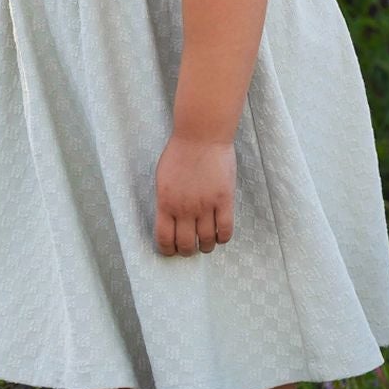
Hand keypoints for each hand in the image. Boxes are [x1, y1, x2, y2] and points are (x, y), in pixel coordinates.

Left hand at [154, 133, 235, 256]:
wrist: (201, 136)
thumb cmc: (180, 153)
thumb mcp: (163, 178)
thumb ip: (166, 201)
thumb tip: (169, 220)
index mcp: (166, 203)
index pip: (165, 239)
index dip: (169, 250)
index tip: (172, 250)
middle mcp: (184, 209)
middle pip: (186, 244)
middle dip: (188, 251)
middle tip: (191, 249)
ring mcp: (205, 206)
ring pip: (207, 241)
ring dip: (206, 247)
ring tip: (206, 243)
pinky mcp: (224, 201)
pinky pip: (225, 230)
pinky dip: (222, 238)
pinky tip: (220, 236)